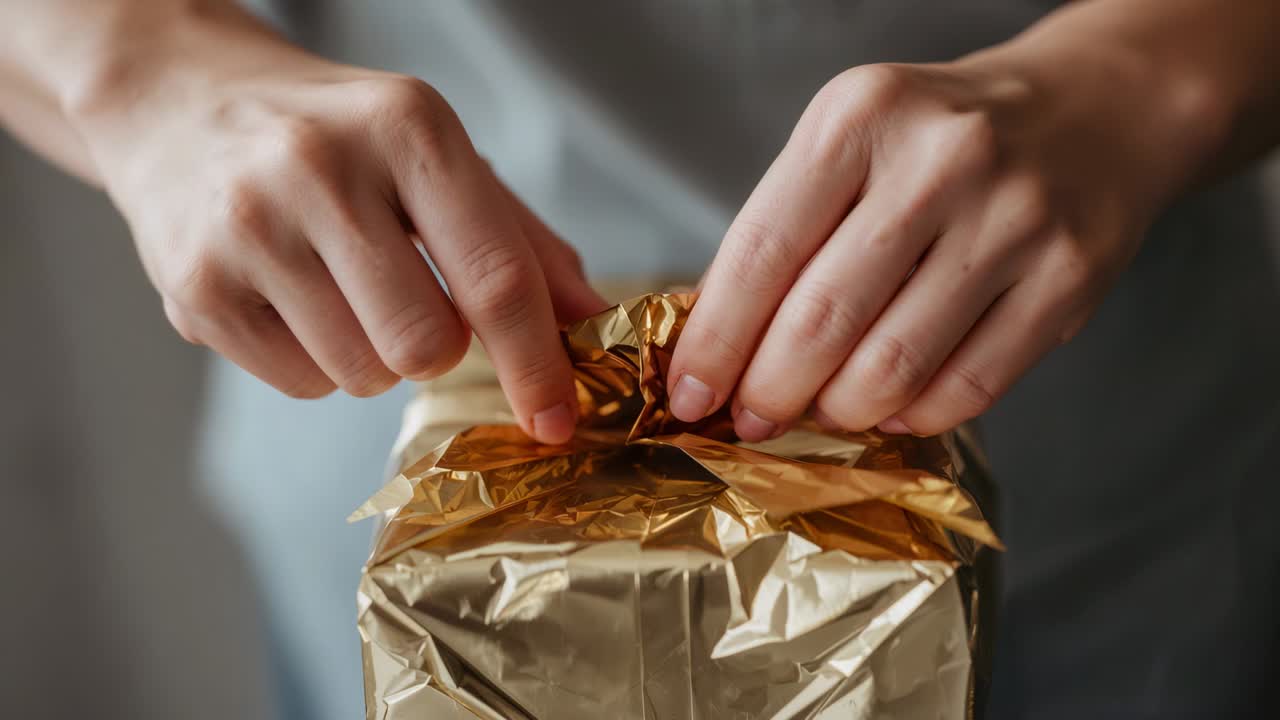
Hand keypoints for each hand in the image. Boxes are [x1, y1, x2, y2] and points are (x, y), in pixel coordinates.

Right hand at [69, 23, 603, 443]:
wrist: (178, 102)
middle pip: (425, 345)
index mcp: (406, 126)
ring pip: (363, 375)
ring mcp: (248, 230)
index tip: (558, 417)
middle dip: (437, 347)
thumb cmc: (333, 135)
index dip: (536, 362)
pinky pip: (301, 385)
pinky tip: (290, 295)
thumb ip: (519, 239)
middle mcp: (319, 169)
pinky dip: (316, 360)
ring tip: (339, 285)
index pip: (494, 274)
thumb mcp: (434, 155)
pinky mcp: (195, 288)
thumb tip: (589, 319)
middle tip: (412, 301)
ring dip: (374, 355)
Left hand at [668, 50, 1209, 439]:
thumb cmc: (942, 138)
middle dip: (769, 391)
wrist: (1093, 109)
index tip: (689, 393)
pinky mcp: (1068, 277)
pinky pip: (967, 388)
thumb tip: (718, 344)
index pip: (761, 253)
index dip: (714, 341)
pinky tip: (892, 410)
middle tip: (751, 419)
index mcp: (860, 118)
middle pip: (822, 320)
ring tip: (823, 412)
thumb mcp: (850, 143)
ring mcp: (1013, 219)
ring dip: (839, 412)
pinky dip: (913, 417)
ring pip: (892, 367)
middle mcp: (940, 161)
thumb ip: (787, 231)